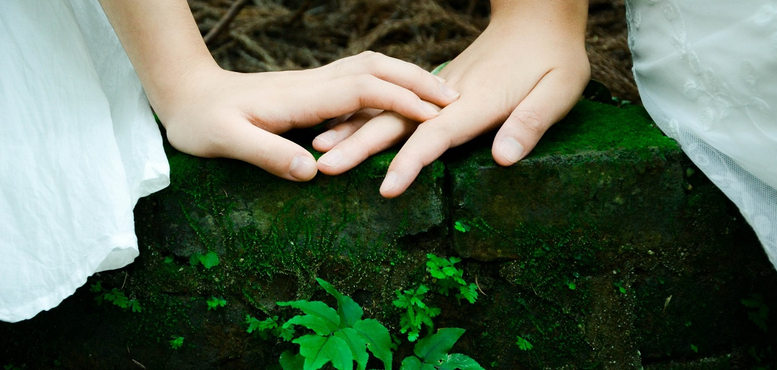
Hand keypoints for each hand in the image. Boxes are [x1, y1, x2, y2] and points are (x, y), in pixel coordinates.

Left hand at [97, 0, 458, 181]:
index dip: (399, 100)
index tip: (434, 116)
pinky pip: (360, 79)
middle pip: (375, 69)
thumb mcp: (224, 142)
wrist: (187, 94)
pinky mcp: (312, 89)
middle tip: (454, 99)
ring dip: (406, 77)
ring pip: (371, 68)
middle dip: (416, 81)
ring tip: (439, 97)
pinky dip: (389, 83)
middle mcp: (313, 84)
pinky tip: (400, 98)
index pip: (361, 90)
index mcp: (300, 97)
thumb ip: (266, 154)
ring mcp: (313, 83)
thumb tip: (311, 172)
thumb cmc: (202, 122)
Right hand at [313, 0, 589, 196]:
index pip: (435, 135)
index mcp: (477, 100)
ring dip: (352, 129)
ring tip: (319, 148)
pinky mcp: (439, 88)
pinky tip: (345, 126)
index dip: (410, 163)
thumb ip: (530, 123)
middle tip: (325, 167)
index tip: (386, 190)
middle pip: (396, 120)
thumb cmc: (555, 58)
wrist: (538, 18)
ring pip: (388, 110)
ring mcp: (440, 89)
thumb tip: (502, 159)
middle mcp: (450, 95)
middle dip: (359, 145)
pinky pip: (396, 104)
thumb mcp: (559, 90)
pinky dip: (366, 116)